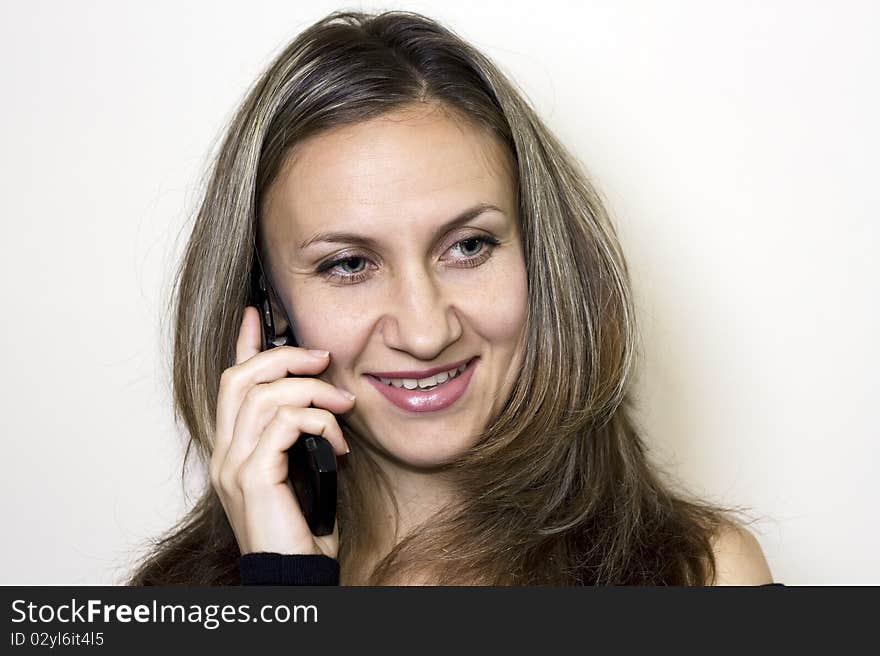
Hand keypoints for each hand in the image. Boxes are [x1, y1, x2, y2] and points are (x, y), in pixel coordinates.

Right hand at [210, 306, 353, 558]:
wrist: (296, 574)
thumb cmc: (304, 525)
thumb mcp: (303, 467)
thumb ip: (299, 435)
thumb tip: (322, 399)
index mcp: (233, 448)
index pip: (231, 382)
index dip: (244, 344)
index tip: (258, 314)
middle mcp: (225, 453)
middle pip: (240, 377)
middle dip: (284, 357)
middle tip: (322, 357)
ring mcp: (234, 465)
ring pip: (265, 395)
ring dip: (313, 392)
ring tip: (344, 407)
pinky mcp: (253, 477)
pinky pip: (285, 424)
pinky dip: (319, 424)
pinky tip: (339, 447)